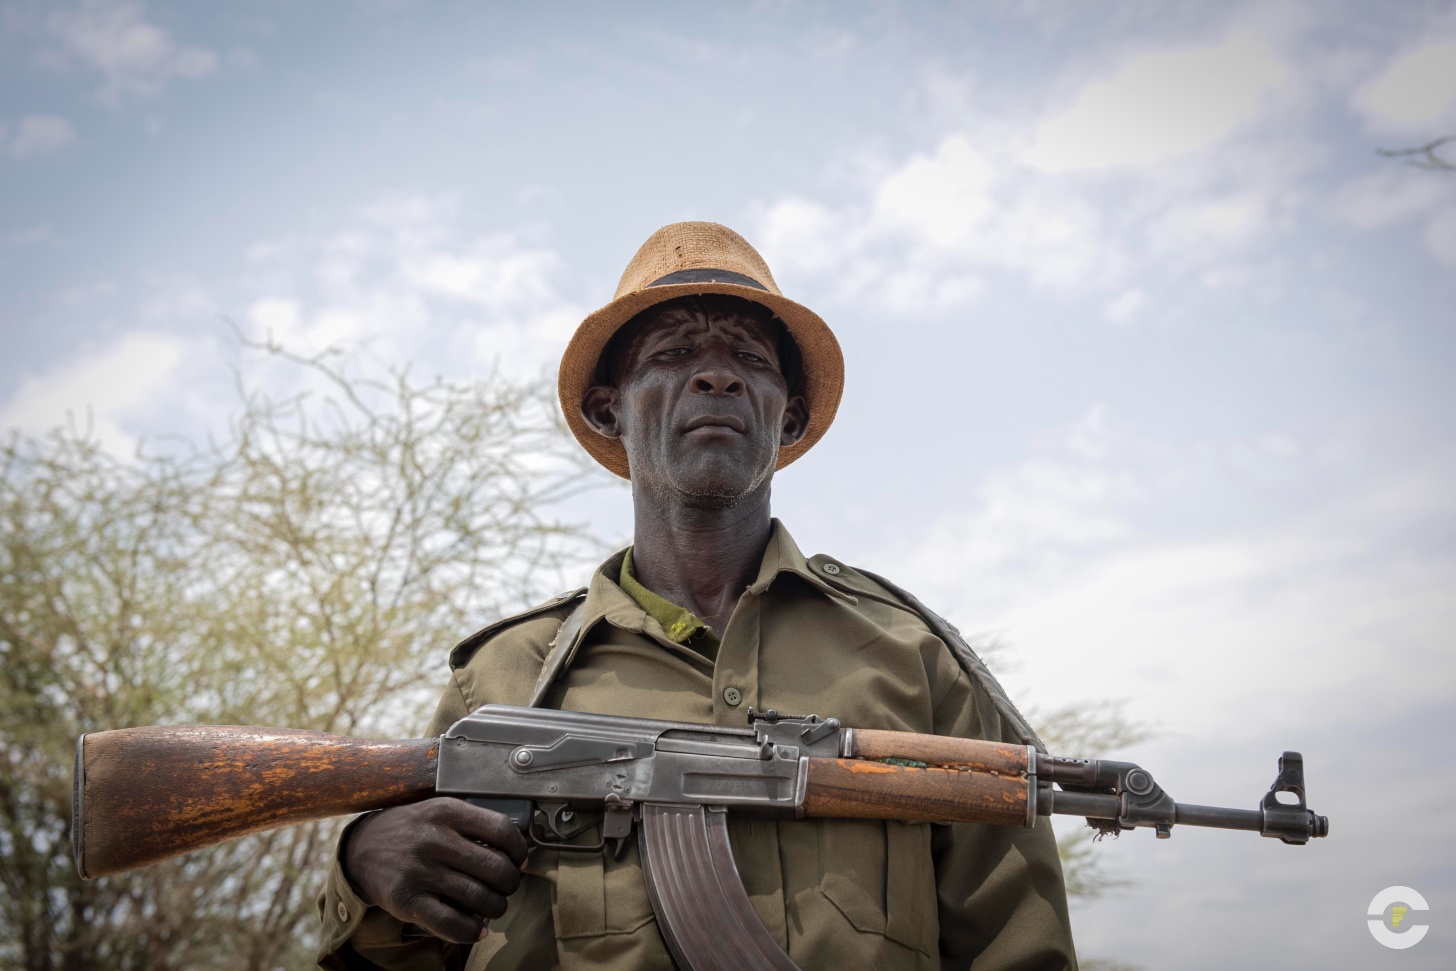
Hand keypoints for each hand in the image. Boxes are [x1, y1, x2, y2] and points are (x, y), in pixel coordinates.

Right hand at [341, 797, 529, 943]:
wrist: (361, 849)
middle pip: (496, 868)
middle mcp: (435, 840)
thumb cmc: (410, 830)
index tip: (520, 859)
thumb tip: (516, 850)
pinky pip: (452, 923)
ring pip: (479, 898)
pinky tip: (477, 928)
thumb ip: (473, 824)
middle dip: (511, 882)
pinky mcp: (407, 900)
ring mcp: (420, 871)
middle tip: (507, 885)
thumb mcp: (439, 811)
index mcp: (447, 812)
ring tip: (493, 905)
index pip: (502, 830)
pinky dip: (472, 931)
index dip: (520, 850)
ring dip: (496, 907)